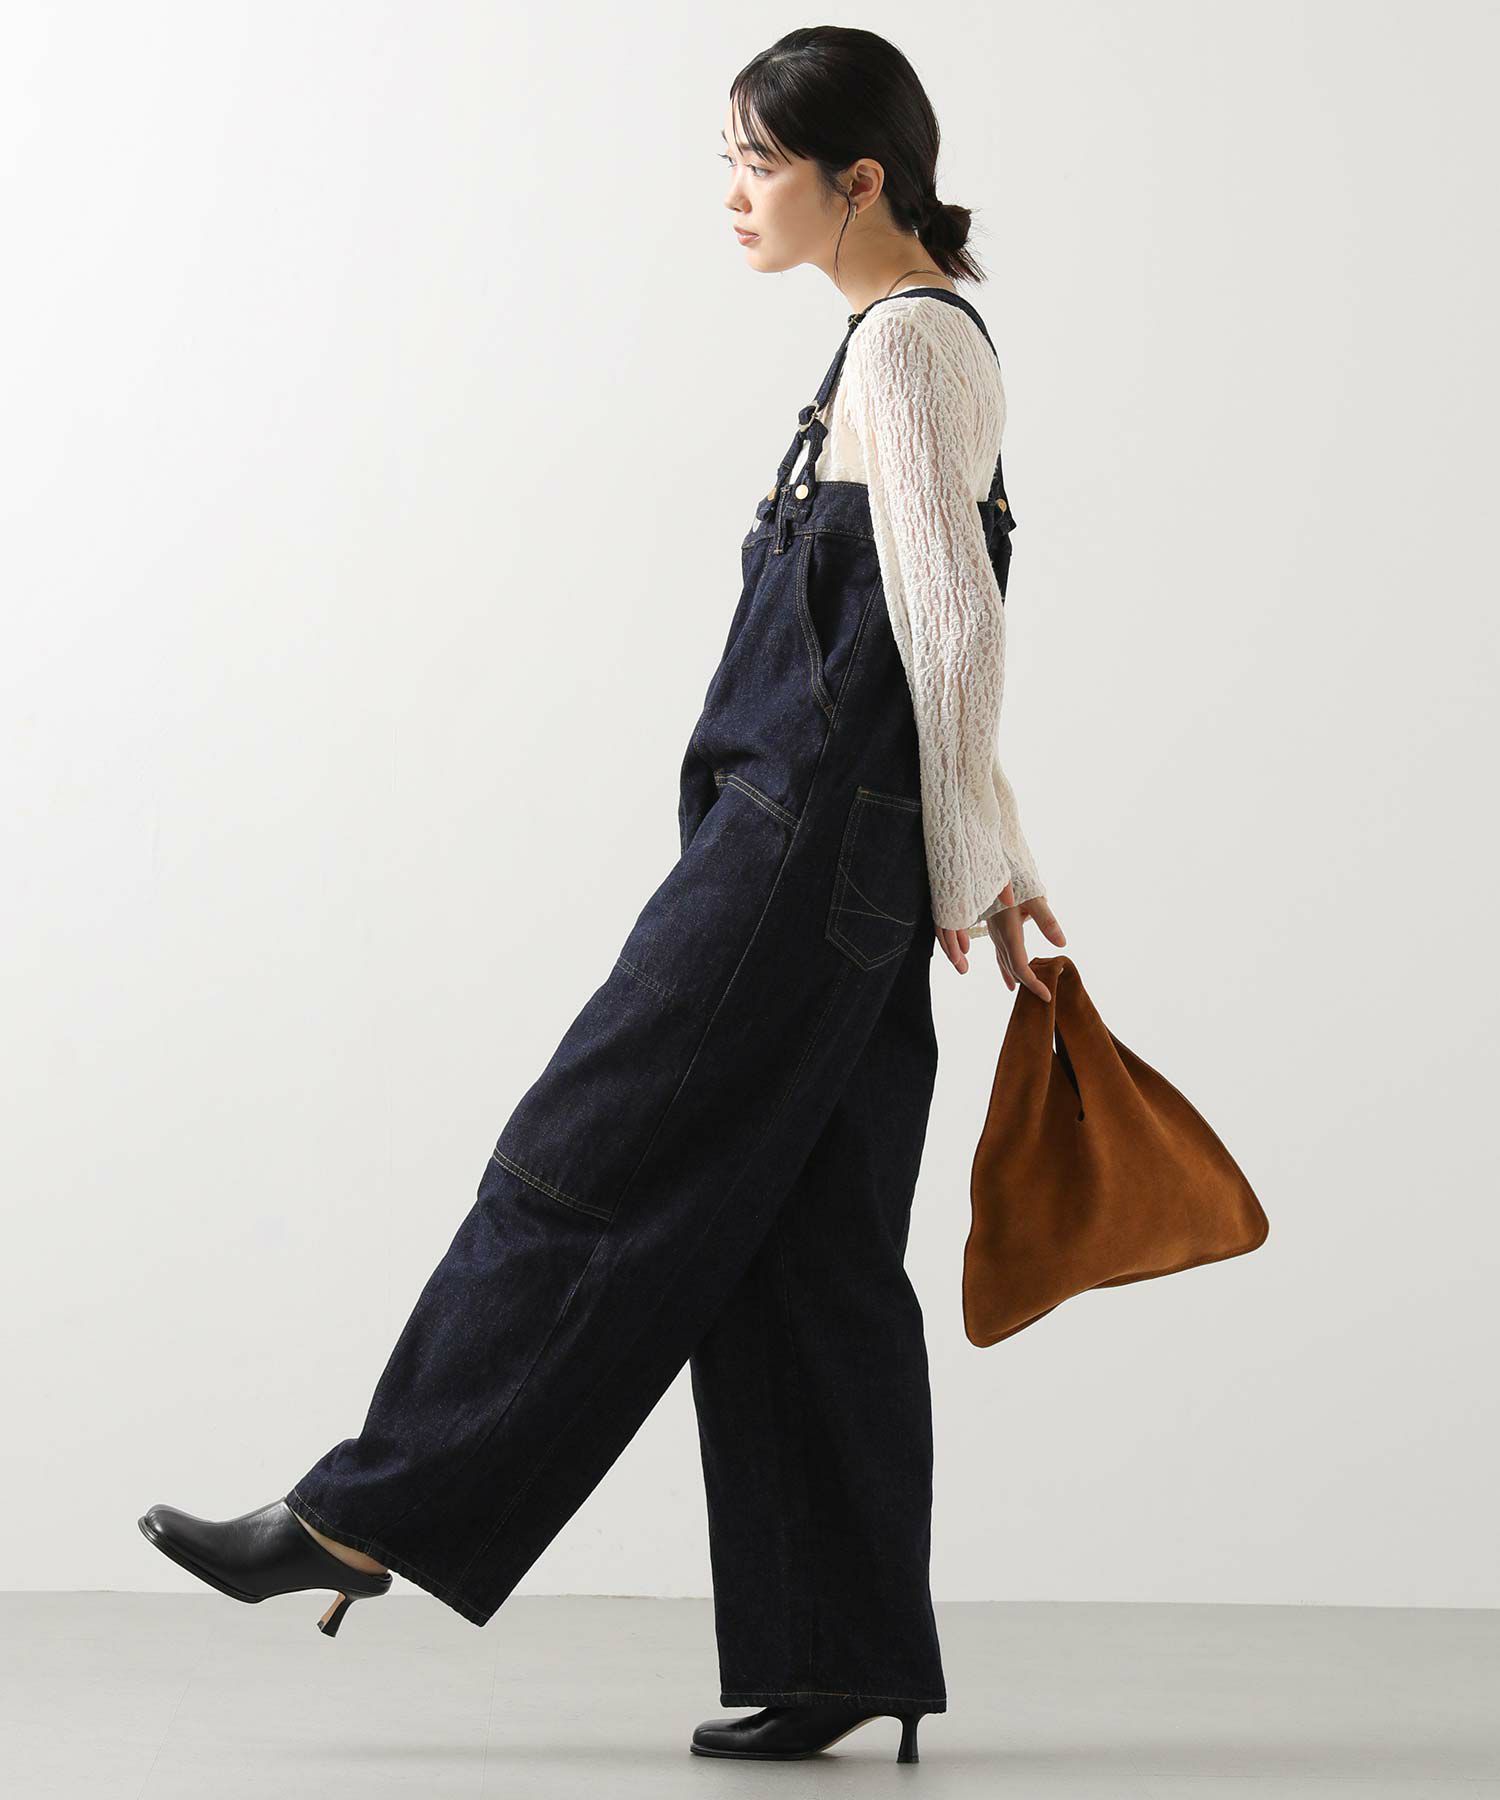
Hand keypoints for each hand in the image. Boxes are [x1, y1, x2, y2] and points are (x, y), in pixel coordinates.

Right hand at [935, 884, 1066, 997]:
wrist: (985, 866)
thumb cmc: (1013, 879)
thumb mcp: (1034, 897)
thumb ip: (1047, 921)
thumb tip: (1062, 944)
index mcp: (1009, 932)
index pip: (1020, 967)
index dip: (1033, 984)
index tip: (1047, 996)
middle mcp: (999, 936)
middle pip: (1011, 967)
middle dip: (1027, 984)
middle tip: (1042, 997)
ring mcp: (993, 933)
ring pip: (1003, 962)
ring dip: (1014, 976)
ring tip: (1020, 990)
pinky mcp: (992, 927)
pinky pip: (998, 953)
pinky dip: (1005, 966)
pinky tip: (1007, 971)